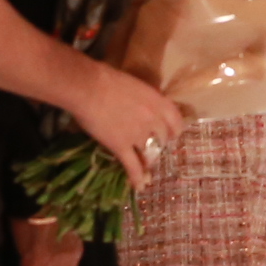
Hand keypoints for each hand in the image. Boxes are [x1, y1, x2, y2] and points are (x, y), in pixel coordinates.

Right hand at [71, 64, 187, 190]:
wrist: (89, 87)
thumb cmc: (108, 79)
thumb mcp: (135, 85)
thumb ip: (144, 99)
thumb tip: (142, 106)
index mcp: (158, 102)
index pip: (176, 121)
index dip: (174, 130)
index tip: (170, 135)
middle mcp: (153, 120)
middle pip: (163, 139)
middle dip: (158, 145)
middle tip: (151, 148)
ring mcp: (138, 135)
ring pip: (149, 153)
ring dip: (147, 160)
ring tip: (146, 166)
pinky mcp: (121, 146)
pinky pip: (132, 165)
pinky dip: (136, 177)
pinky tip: (139, 186)